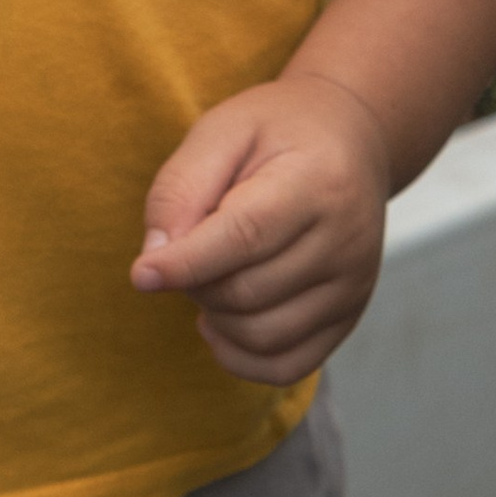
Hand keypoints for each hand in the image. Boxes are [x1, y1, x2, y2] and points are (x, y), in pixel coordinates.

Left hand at [132, 74, 388, 384]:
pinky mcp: (349, 316)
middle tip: (187, 247)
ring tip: (208, 276)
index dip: (187, 263)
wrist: (349, 139)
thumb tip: (155, 259)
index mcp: (317, 182)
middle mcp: (347, 241)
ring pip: (263, 336)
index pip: (246, 237)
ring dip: (215, 317)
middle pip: (248, 292)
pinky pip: (287, 365)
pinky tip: (220, 321)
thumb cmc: (276, 131)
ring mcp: (354, 285)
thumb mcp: (222, 130)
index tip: (141, 275)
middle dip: (196, 281)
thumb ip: (181, 188)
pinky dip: (240, 357)